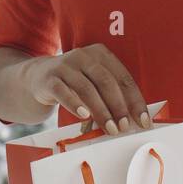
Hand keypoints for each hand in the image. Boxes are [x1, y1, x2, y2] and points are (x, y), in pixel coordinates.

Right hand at [20, 43, 151, 135]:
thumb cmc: (74, 83)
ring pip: (86, 88)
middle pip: (106, 82)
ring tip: (109, 129)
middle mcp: (84, 56)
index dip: (135, 101)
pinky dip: (74, 104)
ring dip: (101, 111)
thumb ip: (111, 95)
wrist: (39, 77)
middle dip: (118, 107)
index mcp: (101, 54)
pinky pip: (63, 91)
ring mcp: (65, 65)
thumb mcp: (94, 82)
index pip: (123, 78)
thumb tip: (135, 120)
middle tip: (124, 127)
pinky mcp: (49, 78)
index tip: (144, 121)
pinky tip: (84, 116)